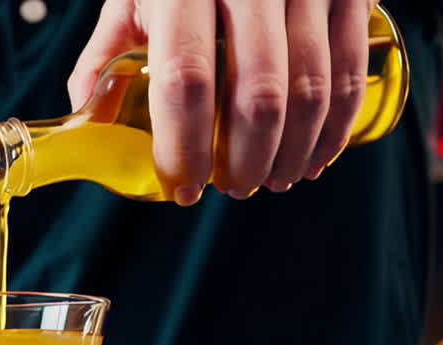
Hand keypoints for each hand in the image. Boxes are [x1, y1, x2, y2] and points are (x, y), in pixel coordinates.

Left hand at [68, 0, 375, 205]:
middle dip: (246, 161)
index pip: (186, 81)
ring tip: (271, 179)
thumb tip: (92, 127)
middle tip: (232, 188)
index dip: (186, 147)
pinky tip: (313, 155)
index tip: (184, 187)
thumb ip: (108, 58)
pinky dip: (334, 128)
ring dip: (291, 153)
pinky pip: (349, 71)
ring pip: (311, 90)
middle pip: (257, 95)